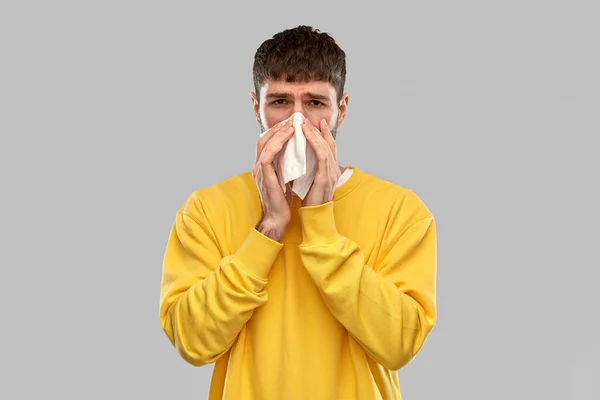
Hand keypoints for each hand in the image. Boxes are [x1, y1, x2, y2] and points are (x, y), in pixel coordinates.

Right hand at [252, 118, 294, 240]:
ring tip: (292, 124)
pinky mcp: (265, 176)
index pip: (266, 142)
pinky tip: (289, 136)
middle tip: (293, 119)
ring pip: (265, 143)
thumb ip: (285, 167)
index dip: (277, 131)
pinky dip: (278, 143)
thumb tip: (295, 155)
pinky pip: (269, 154)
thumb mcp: (284, 179)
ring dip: (279, 132)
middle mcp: (258, 166)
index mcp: (262, 166)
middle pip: (263, 139)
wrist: (277, 218)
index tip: (291, 124)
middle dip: (278, 127)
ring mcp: (259, 171)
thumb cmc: (282, 202)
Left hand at [301, 118, 341, 206]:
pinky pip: (322, 155)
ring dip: (314, 133)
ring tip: (304, 123)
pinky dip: (315, 143)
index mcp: (330, 171)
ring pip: (325, 147)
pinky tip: (306, 135)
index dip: (324, 134)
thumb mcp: (310, 182)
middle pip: (328, 144)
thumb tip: (299, 160)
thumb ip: (309, 170)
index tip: (317, 122)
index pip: (329, 148)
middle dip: (318, 130)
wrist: (314, 218)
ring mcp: (331, 174)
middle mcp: (333, 170)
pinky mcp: (325, 178)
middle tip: (307, 119)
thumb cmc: (310, 203)